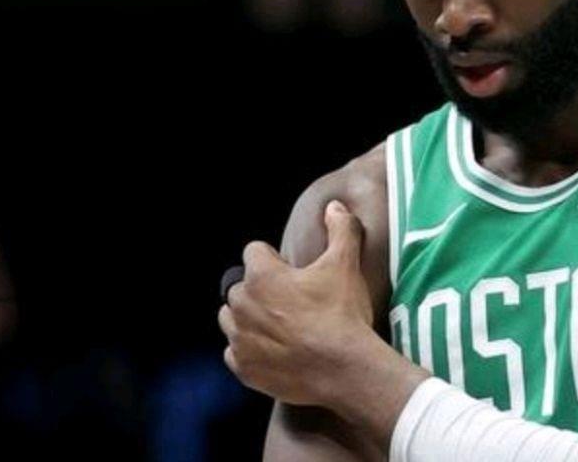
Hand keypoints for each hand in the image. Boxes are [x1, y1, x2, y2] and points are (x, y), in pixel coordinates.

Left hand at [219, 200, 374, 405]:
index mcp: (262, 277)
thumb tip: (335, 207)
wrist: (344, 370)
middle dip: (259, 290)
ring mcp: (240, 340)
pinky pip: (234, 353)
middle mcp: (242, 307)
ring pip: (232, 320)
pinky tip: (273, 351)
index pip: (253, 252)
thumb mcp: (346, 264)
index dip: (274, 258)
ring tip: (279, 326)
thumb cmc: (341, 315)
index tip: (292, 271)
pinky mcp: (244, 369)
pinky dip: (249, 350)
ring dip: (248, 319)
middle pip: (240, 287)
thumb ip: (341, 229)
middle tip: (290, 301)